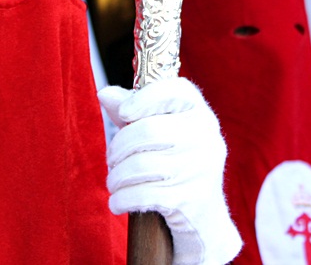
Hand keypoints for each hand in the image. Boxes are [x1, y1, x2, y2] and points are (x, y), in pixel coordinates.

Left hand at [99, 77, 242, 264]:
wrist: (205, 221)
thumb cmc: (176, 169)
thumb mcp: (160, 135)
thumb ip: (134, 111)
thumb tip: (105, 94)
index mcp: (199, 114)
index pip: (176, 90)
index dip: (144, 98)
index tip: (124, 113)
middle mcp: (206, 137)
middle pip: (147, 130)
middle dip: (118, 148)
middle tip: (111, 161)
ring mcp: (201, 169)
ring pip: (140, 165)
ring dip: (117, 177)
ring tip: (114, 182)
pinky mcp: (191, 199)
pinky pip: (143, 194)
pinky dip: (122, 199)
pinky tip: (117, 202)